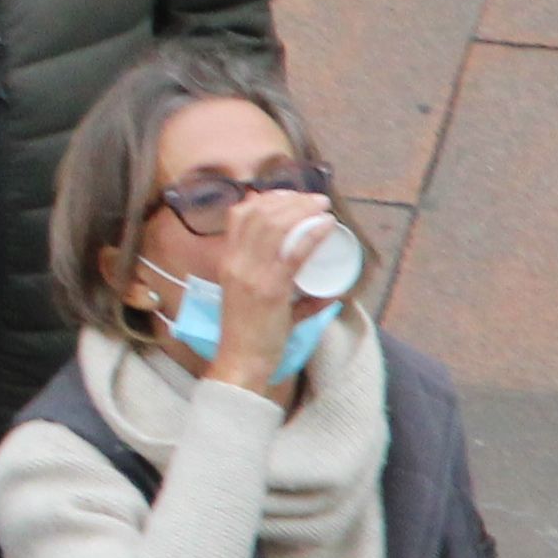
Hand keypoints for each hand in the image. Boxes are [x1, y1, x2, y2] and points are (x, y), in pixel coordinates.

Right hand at [193, 184, 333, 398]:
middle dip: (290, 199)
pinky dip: (311, 235)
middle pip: (260, 214)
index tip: (290, 196)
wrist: (242, 360)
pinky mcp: (270, 290)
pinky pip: (292, 254)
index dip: (265, 198)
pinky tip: (326, 226)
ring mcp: (251, 275)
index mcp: (228, 261)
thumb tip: (329, 293)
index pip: (240, 215)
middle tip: (314, 199)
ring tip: (323, 207)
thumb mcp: (266, 305)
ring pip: (275, 227)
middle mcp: (236, 262)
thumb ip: (295, 298)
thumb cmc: (252, 335)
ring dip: (302, 210)